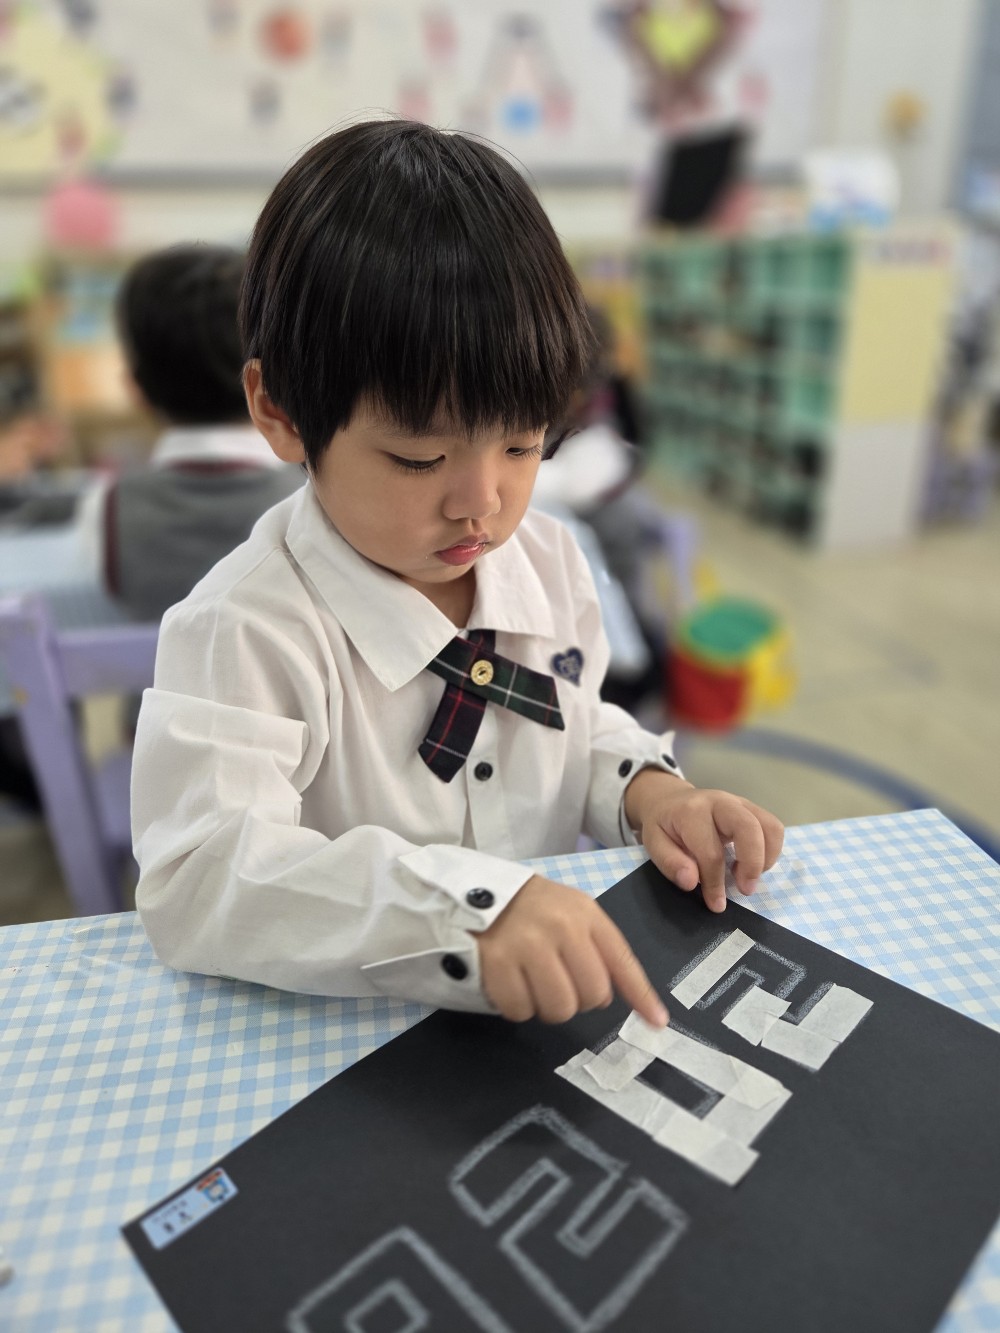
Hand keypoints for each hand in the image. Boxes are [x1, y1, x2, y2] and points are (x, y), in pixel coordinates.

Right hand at [478, 875, 667, 1027]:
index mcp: (585, 915)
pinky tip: (512, 983)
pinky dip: (518, 1006)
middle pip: (591, 996)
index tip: (657, 1023)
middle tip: (561, 983)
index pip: (621, 961)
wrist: (477, 892)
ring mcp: (527, 946)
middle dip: (580, 1000)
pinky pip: (521, 1010)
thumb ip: (598, 949)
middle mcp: (561, 928)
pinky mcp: (496, 963)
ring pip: (558, 1009)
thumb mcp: (572, 913)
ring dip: (548, 1006)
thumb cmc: (533, 908)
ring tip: (535, 983)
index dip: (641, 996)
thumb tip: (618, 999)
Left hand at [624, 770, 783, 912]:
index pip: (711, 851)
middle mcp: (720, 802)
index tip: (716, 904)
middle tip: (745, 889)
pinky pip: (774, 827)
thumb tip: (691, 882)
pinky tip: (752, 864)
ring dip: (766, 858)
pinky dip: (770, 850)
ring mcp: (740, 803)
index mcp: (692, 812)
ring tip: (748, 877)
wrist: (669, 800)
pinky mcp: (752, 808)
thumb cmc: (664, 826)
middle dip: (752, 864)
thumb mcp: (654, 844)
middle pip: (749, 828)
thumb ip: (670, 863)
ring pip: (770, 826)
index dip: (715, 882)